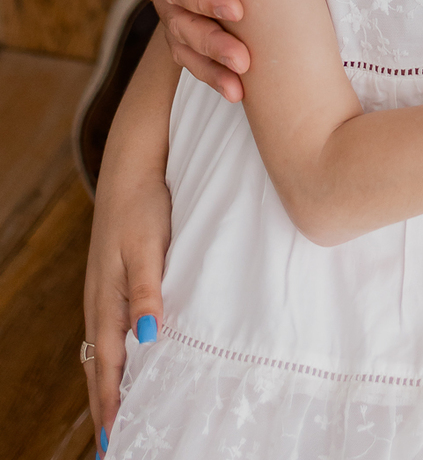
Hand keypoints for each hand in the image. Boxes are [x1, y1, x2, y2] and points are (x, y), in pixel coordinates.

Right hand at [83, 148, 170, 449]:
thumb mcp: (146, 247)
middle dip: (104, 403)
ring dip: (108, 382)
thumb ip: (147, 291)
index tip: (114, 438)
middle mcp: (100, 300)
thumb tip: (147, 339)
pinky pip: (109, 330)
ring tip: (117, 415)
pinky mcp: (114, 280)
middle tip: (112, 443)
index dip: (111, 402)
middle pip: (99, 364)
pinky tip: (127, 361)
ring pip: (103, 349)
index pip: (108, 364)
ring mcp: (104, 290)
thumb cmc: (143, 205)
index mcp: (106, 299)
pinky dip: (114, 356)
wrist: (132, 166)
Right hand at [132, 0, 249, 96]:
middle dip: (211, 43)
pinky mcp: (182, 13)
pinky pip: (188, 50)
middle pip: (178, 22)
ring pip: (181, 44)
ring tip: (240, 90)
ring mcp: (166, 1)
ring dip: (209, 69)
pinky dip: (208, 72)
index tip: (238, 9)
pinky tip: (236, 93)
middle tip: (245, 61)